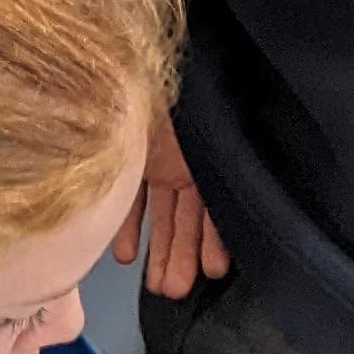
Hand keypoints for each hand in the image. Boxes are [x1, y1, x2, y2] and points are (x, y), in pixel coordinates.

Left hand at [111, 106, 228, 299]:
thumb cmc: (176, 90)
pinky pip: (131, 197)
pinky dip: (127, 226)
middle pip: (189, 216)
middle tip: (176, 292)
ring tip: (159, 286)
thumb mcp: (200, 134)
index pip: (218, 206)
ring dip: (160, 249)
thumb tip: (227, 208)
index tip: (213, 271)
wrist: (127, 61)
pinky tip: (126, 257)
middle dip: (183, 255)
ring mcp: (160, 159)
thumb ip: (207, 175)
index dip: (216, 239)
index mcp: (213, 155)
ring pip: (163, 213)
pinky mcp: (132, 157)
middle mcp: (190, 159)